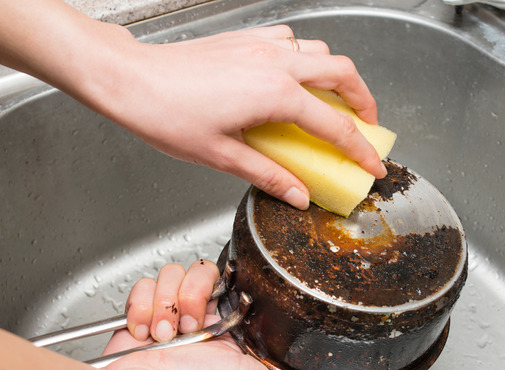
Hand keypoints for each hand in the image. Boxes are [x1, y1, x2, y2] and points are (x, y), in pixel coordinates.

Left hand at [74, 24, 386, 209]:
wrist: (131, 78)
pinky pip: (290, 41)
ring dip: (336, 76)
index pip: (334, 126)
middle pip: (342, 73)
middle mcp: (275, 63)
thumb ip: (267, 175)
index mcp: (275, 95)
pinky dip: (304, 57)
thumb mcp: (221, 155)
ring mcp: (261, 45)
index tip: (373, 165)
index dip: (359, 149)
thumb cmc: (166, 114)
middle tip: (367, 126)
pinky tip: (292, 77)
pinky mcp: (244, 39)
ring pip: (320, 51)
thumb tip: (297, 195)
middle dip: (364, 100)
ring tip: (335, 101)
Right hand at [102, 260, 272, 369]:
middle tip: (189, 325)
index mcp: (223, 322)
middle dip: (192, 295)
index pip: (226, 281)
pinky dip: (142, 308)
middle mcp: (196, 313)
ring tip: (164, 335)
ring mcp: (168, 310)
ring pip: (170, 274)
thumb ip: (269, 348)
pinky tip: (145, 333)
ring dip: (166, 305)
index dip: (219, 286)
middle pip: (199, 271)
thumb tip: (280, 335)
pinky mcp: (140, 311)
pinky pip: (143, 286)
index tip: (213, 304)